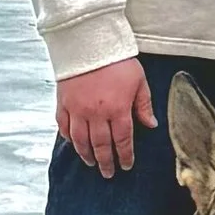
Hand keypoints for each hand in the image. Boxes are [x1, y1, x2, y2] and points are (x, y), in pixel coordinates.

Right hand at [57, 57, 156, 177]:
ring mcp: (77, 110)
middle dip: (106, 162)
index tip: (126, 165)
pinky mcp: (63, 102)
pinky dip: (68, 137)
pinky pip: (63, 126)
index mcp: (117, 109)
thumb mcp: (138, 80)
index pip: (123, 140)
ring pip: (81, 140)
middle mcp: (96, 114)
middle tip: (108, 172)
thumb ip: (143, 105)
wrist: (89, 41)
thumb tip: (151, 125)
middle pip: (101, 145)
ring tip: (91, 163)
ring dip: (86, 154)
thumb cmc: (117, 60)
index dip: (125, 155)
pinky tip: (73, 143)